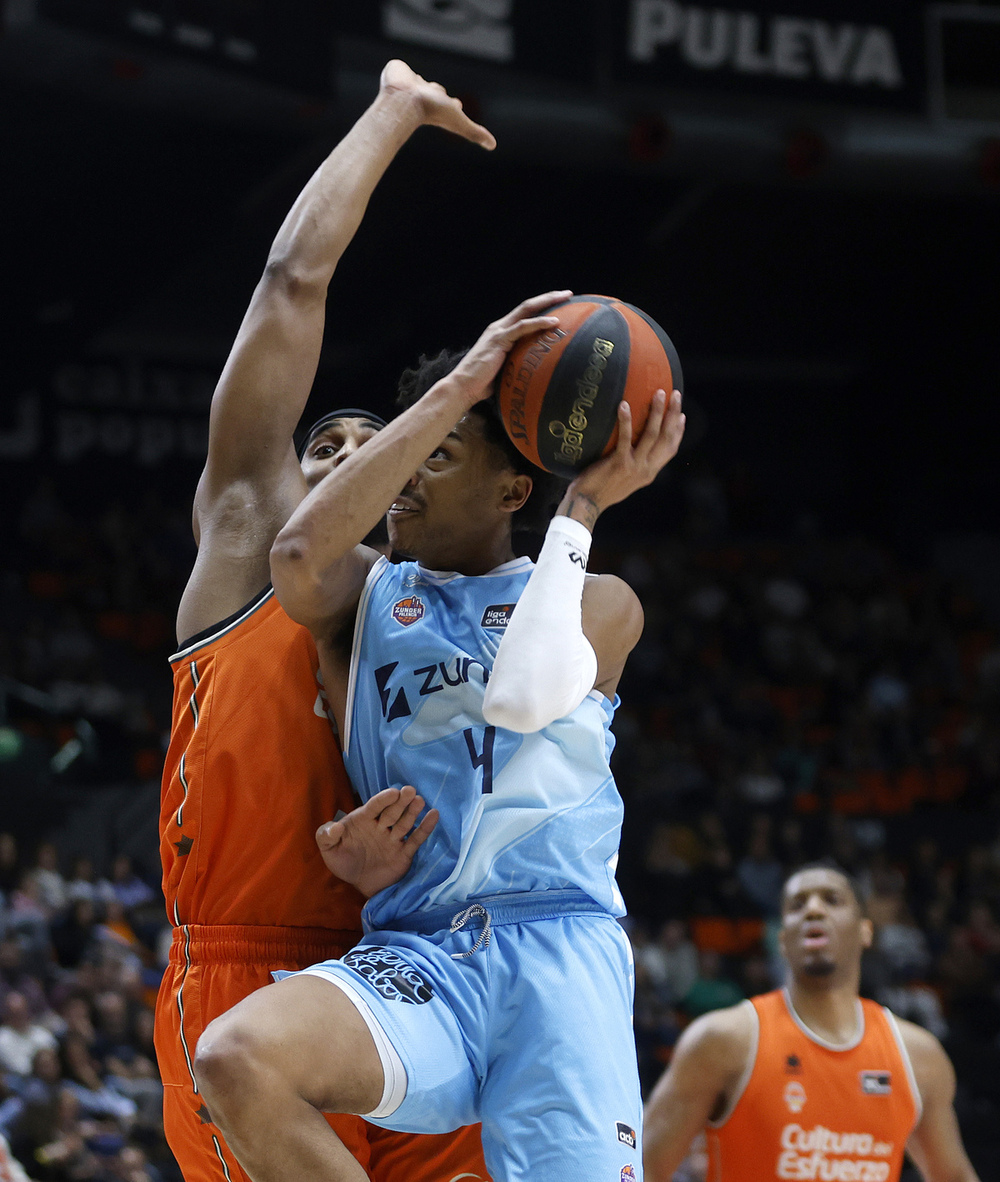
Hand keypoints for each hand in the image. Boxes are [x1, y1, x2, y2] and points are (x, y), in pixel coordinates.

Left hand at [315, 785, 438, 897]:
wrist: (357, 884)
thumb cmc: (343, 861)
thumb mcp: (328, 850)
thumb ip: (326, 836)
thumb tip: (335, 827)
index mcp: (363, 820)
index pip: (374, 807)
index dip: (383, 800)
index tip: (393, 793)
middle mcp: (381, 826)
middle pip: (392, 812)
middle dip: (400, 802)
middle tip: (410, 790)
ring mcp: (393, 839)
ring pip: (405, 823)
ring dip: (412, 812)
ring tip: (420, 801)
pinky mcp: (404, 853)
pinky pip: (415, 839)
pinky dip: (425, 828)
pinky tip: (434, 815)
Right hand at [380, 59, 495, 149]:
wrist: (406, 98)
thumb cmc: (431, 110)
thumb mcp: (460, 122)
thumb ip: (475, 133)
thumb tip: (493, 146)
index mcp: (438, 105)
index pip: (450, 104)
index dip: (454, 104)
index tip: (458, 104)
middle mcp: (425, 95)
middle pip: (435, 92)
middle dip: (438, 91)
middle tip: (439, 91)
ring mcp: (411, 85)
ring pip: (419, 82)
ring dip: (419, 82)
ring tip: (416, 82)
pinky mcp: (398, 74)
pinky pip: (400, 71)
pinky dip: (400, 71)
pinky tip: (396, 70)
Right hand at [443, 290, 573, 408]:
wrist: (464, 386)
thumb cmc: (483, 383)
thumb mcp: (505, 368)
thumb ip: (518, 362)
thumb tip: (536, 371)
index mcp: (502, 332)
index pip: (525, 314)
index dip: (542, 306)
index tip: (560, 304)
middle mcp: (500, 327)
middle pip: (528, 306)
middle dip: (549, 297)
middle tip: (568, 293)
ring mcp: (499, 332)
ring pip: (527, 310)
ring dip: (547, 302)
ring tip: (566, 299)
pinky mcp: (499, 340)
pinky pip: (522, 327)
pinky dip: (539, 323)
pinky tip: (554, 322)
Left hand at [559, 389, 685, 527]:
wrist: (587, 504)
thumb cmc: (602, 488)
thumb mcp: (626, 478)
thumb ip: (635, 464)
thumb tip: (635, 445)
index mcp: (650, 472)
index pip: (671, 449)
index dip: (678, 431)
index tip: (681, 414)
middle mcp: (647, 469)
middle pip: (666, 437)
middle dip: (673, 414)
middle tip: (675, 394)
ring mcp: (635, 466)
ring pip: (652, 434)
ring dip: (657, 412)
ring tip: (659, 393)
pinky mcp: (619, 463)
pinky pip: (626, 437)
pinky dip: (626, 420)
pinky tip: (624, 404)